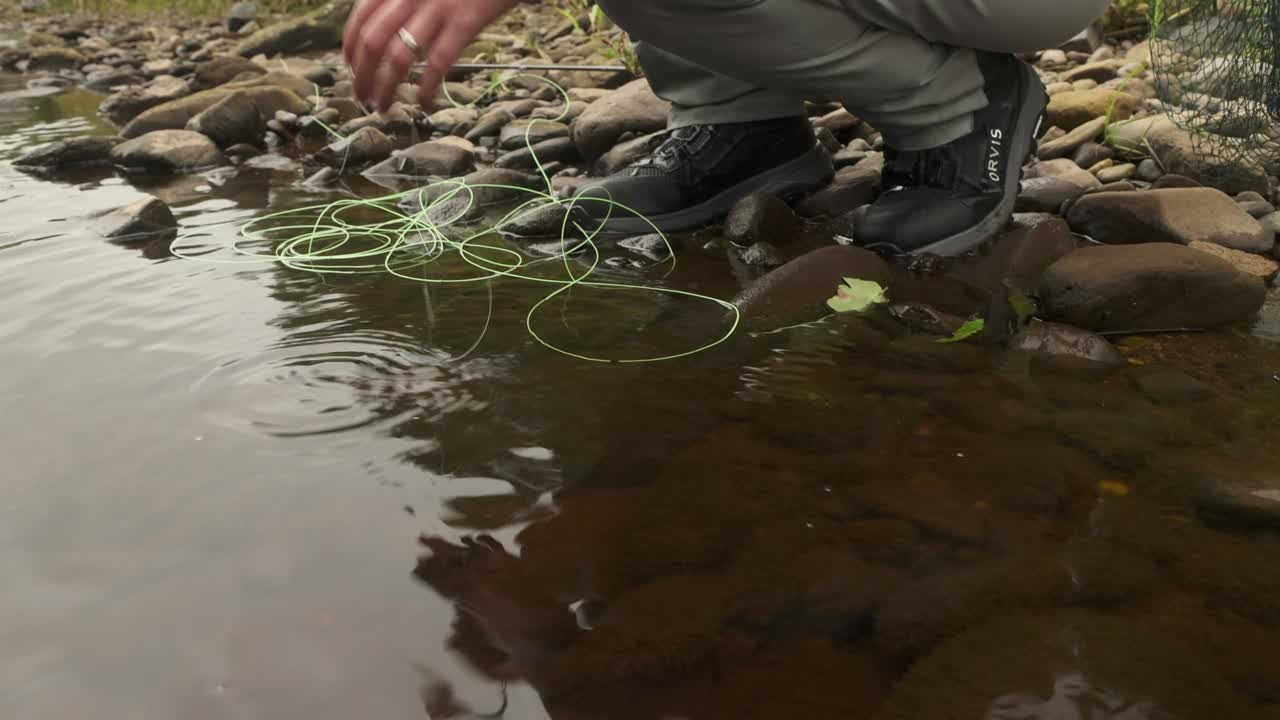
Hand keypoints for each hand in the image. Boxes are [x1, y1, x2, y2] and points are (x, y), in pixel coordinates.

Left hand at [342, 0, 520, 111]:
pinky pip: (438, 63)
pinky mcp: (465, 23)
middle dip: (362, 76)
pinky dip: (426, 89)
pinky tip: (423, 104)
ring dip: (385, 89)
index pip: (360, 18)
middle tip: (361, 98)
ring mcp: (437, 9)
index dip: (350, 49)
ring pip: (398, 58)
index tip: (351, 69)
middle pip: (372, 43)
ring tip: (383, 108)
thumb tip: (386, 31)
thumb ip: (404, 0)